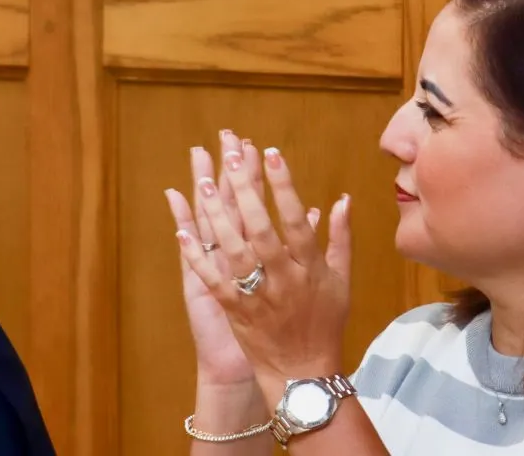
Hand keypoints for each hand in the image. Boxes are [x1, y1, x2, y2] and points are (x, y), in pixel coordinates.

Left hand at [176, 135, 351, 398]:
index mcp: (309, 267)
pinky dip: (196, 256)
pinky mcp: (235, 309)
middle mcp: (282, 277)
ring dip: (217, 216)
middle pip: (261, 228)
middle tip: (231, 156)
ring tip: (204, 183)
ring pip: (234, 249)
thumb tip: (343, 199)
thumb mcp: (341, 280)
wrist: (303, 372)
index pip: (295, 219)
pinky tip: (180, 232)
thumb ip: (340, 238)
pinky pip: (212, 279)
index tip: (270, 153)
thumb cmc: (325, 321)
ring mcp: (257, 294)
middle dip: (246, 190)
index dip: (283, 186)